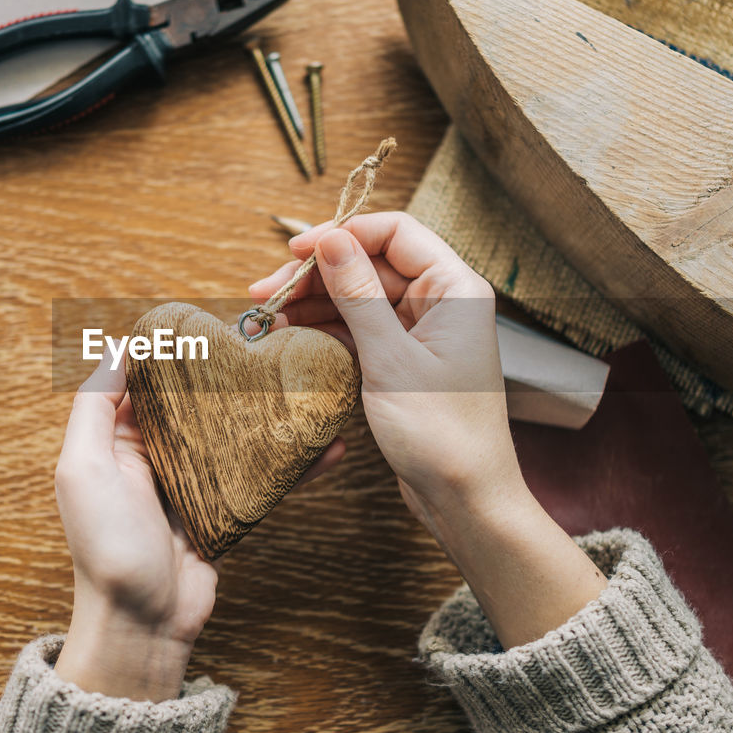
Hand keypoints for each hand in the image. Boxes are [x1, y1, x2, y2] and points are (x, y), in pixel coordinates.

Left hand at [53, 360, 342, 699]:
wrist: (141, 625)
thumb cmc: (106, 549)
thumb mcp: (83, 469)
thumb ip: (94, 407)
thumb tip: (115, 347)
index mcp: (116, 441)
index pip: (146, 382)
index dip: (174, 353)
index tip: (211, 325)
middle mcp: (156, 456)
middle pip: (197, 404)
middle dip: (232, 377)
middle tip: (273, 348)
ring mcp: (195, 484)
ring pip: (236, 436)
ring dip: (270, 416)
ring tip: (308, 390)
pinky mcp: (228, 512)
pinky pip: (263, 479)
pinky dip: (294, 466)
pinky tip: (328, 448)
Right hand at [250, 212, 518, 536]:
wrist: (466, 499)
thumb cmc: (441, 432)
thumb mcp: (390, 358)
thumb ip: (357, 295)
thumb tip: (329, 241)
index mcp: (455, 289)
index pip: (395, 232)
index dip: (343, 233)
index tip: (295, 250)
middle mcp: (443, 303)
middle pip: (371, 265)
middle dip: (318, 274)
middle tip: (266, 291)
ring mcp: (423, 334)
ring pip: (360, 299)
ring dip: (315, 304)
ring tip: (268, 317)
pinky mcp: (406, 362)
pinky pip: (361, 331)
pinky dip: (327, 331)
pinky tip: (292, 336)